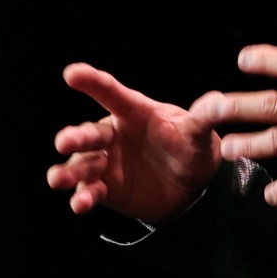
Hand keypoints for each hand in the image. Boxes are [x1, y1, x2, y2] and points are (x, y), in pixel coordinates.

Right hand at [47, 63, 221, 221]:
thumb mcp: (198, 133)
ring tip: (59, 179)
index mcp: (133, 113)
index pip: (111, 93)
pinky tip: (81, 204)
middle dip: (74, 137)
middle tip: (64, 142)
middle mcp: (113, 135)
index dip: (92, 82)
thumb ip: (202, 119)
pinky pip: (88, 191)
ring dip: (68, 171)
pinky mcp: (105, 188)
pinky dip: (82, 197)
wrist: (191, 187)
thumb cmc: (190, 147)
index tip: (72, 73)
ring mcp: (106, 162)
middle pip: (89, 133)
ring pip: (80, 164)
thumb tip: (217, 101)